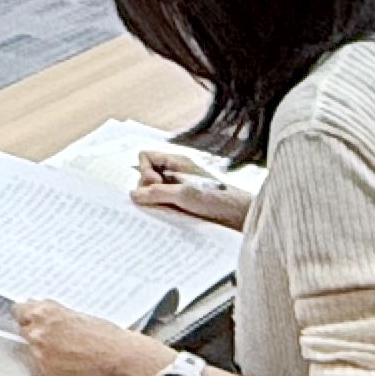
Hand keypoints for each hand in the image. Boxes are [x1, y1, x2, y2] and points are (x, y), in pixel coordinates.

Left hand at [12, 298, 164, 375]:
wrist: (121, 359)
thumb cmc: (107, 336)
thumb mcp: (79, 316)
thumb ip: (56, 316)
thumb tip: (45, 317)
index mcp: (46, 311)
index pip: (19, 310)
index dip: (26, 315)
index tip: (29, 318)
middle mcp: (38, 330)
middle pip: (23, 329)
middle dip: (35, 332)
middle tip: (53, 337)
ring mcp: (39, 352)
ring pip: (31, 348)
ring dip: (43, 349)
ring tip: (67, 352)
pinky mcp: (46, 370)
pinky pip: (41, 365)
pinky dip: (51, 364)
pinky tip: (70, 363)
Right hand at [130, 151, 249, 228]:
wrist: (240, 217)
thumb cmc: (218, 199)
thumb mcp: (184, 194)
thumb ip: (156, 193)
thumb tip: (133, 195)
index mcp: (177, 162)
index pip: (146, 157)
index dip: (144, 171)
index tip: (156, 184)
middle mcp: (176, 173)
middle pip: (146, 175)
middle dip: (148, 189)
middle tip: (162, 200)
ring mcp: (179, 188)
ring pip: (154, 192)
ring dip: (155, 202)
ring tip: (166, 211)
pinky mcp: (183, 204)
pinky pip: (163, 204)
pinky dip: (161, 210)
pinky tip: (168, 218)